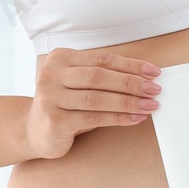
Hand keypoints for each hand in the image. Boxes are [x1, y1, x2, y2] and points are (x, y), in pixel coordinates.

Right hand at [25, 48, 161, 159]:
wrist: (34, 129)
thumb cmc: (65, 104)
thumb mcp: (79, 84)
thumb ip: (103, 77)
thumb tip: (144, 78)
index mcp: (60, 58)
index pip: (102, 58)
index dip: (130, 65)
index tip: (153, 72)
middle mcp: (51, 74)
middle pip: (99, 76)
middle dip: (131, 83)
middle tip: (154, 89)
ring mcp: (50, 97)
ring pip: (97, 98)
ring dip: (128, 102)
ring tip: (149, 105)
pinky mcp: (54, 120)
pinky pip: (93, 118)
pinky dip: (118, 118)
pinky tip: (134, 118)